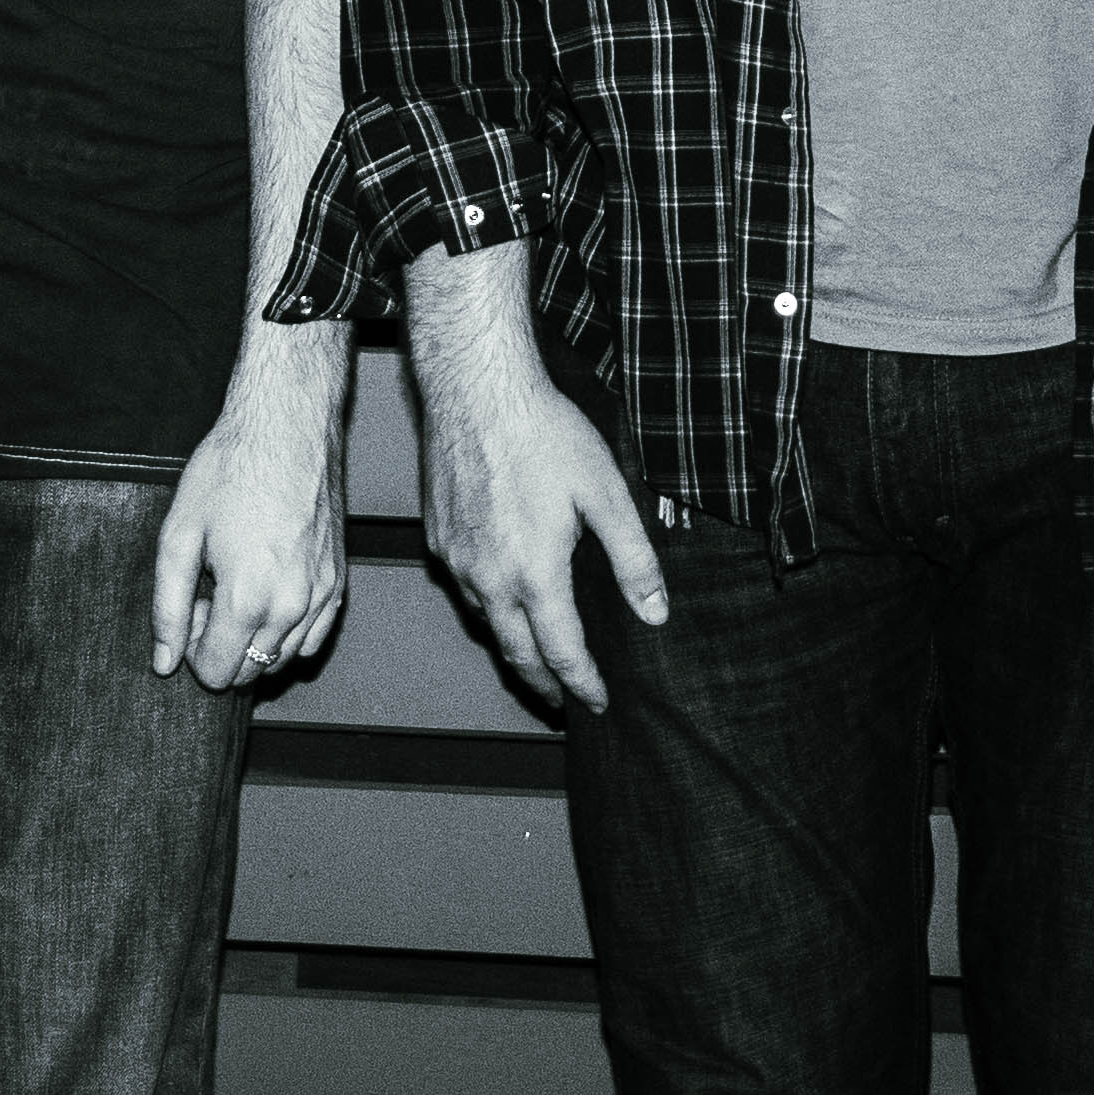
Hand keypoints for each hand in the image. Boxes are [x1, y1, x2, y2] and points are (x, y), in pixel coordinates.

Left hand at [153, 326, 357, 689]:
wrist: (287, 425)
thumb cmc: (230, 469)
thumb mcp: (179, 535)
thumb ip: (168, 606)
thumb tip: (164, 662)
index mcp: (248, 598)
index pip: (218, 673)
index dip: (193, 650)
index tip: (191, 607)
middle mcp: (292, 606)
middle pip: (251, 672)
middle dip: (222, 647)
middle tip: (210, 595)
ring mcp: (322, 595)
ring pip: (282, 658)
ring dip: (253, 640)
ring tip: (238, 588)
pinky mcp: (339, 581)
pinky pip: (313, 638)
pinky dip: (287, 633)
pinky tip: (268, 592)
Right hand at [408, 277, 665, 717]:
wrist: (477, 390)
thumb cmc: (545, 433)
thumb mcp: (606, 493)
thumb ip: (633, 559)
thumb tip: (654, 612)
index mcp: (535, 574)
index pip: (561, 654)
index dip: (582, 685)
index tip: (597, 704)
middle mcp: (489, 578)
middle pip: (516, 655)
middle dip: (544, 685)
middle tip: (564, 699)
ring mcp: (457, 560)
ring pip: (487, 623)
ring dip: (514, 646)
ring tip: (539, 655)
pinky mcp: (439, 538)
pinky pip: (465, 588)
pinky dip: (489, 605)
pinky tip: (505, 593)